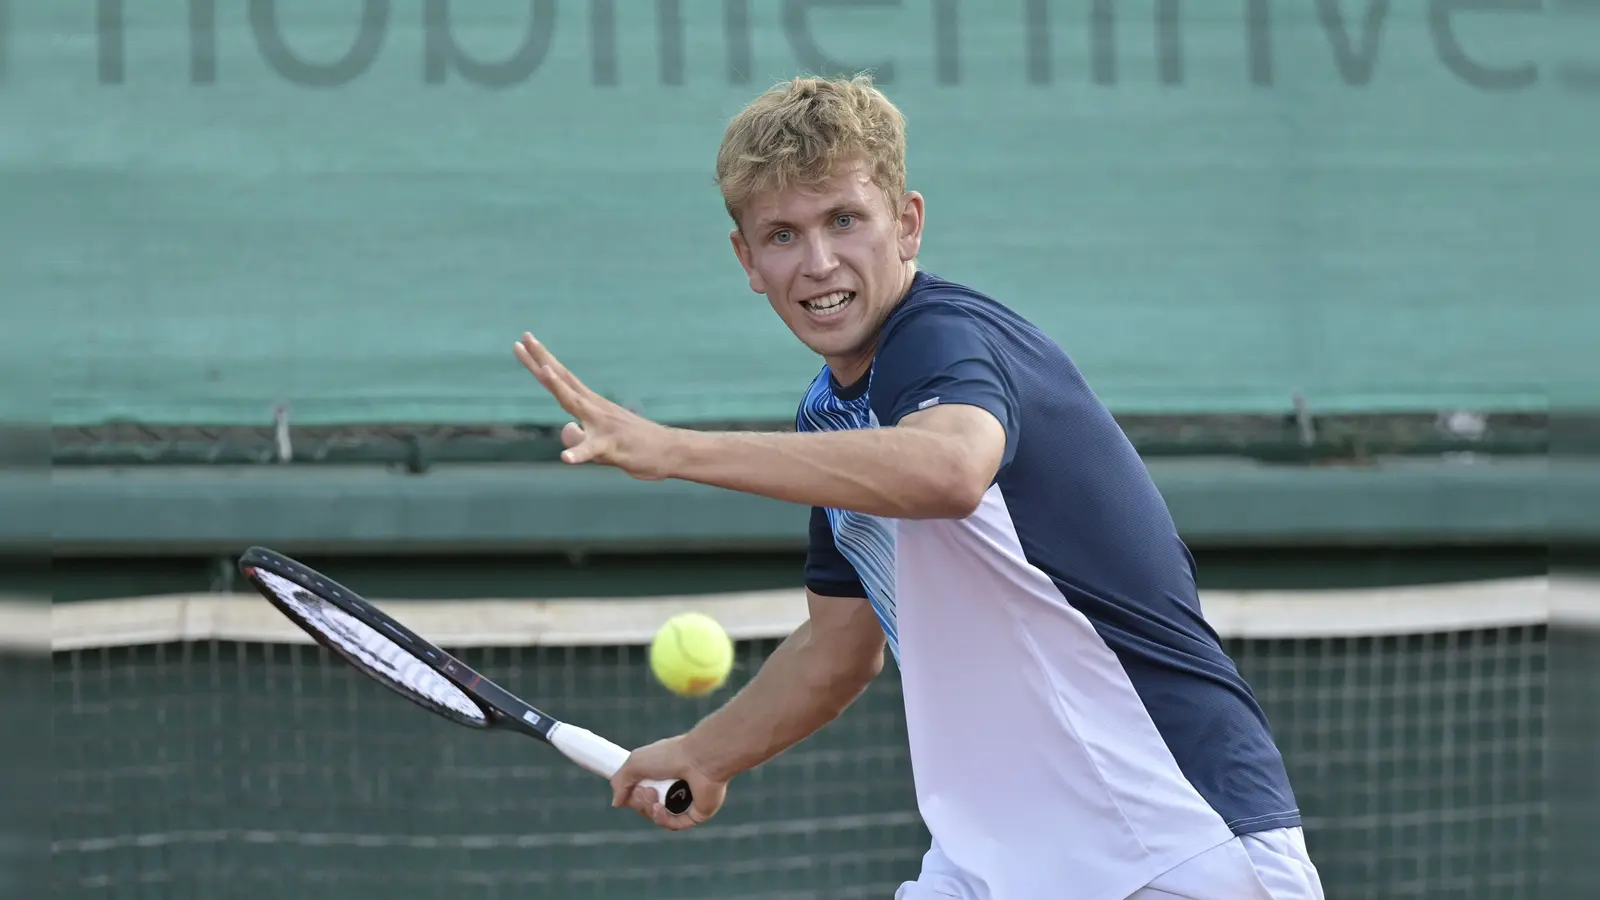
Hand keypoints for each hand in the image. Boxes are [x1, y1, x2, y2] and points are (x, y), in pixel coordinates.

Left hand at [513, 333, 677, 479]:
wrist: (669, 452)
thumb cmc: (632, 446)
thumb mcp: (597, 443)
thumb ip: (578, 437)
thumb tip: (566, 431)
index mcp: (590, 405)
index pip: (560, 379)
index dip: (541, 361)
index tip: (524, 341)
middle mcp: (594, 409)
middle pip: (563, 381)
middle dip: (542, 360)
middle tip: (525, 337)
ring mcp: (602, 425)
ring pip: (576, 404)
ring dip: (559, 387)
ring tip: (544, 372)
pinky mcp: (611, 447)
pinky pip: (592, 450)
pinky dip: (579, 454)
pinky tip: (566, 459)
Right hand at [610, 735, 728, 830]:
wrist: (700, 759)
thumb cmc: (670, 756)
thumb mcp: (635, 762)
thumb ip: (620, 781)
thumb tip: (617, 803)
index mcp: (661, 774)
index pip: (640, 794)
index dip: (632, 795)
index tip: (630, 790)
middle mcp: (673, 787)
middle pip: (647, 807)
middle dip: (641, 801)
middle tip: (648, 790)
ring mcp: (685, 802)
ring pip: (659, 817)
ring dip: (650, 810)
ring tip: (655, 796)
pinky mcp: (696, 814)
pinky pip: (674, 825)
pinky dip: (662, 819)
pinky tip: (660, 808)